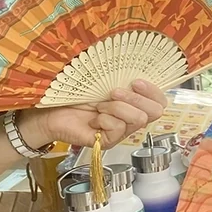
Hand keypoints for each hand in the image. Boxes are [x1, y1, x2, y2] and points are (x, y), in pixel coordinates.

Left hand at [17, 80, 166, 148]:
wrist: (51, 110)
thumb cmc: (75, 93)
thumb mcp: (102, 81)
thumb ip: (124, 78)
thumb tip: (140, 70)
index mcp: (135, 102)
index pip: (161, 101)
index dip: (154, 91)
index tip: (136, 81)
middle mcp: (132, 118)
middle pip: (156, 112)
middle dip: (137, 99)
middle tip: (114, 92)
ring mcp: (122, 131)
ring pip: (138, 120)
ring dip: (117, 108)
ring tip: (99, 106)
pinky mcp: (109, 142)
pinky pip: (119, 130)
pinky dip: (104, 119)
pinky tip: (92, 119)